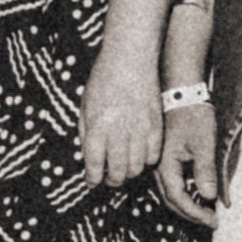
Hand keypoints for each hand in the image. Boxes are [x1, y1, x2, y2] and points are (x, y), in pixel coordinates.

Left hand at [78, 51, 160, 189]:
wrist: (130, 59)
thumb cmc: (103, 81)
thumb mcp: (85, 105)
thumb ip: (85, 133)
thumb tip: (88, 158)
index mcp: (97, 125)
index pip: (94, 164)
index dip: (93, 178)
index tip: (92, 182)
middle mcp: (118, 130)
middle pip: (118, 172)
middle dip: (112, 181)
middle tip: (110, 179)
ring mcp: (139, 128)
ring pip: (137, 167)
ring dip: (129, 173)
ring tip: (125, 169)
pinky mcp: (156, 125)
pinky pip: (153, 155)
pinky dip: (147, 161)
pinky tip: (140, 157)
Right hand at [153, 98, 220, 228]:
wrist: (181, 93)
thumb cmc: (193, 115)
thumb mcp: (203, 143)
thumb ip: (205, 171)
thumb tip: (207, 197)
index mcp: (165, 166)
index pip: (179, 200)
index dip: (196, 214)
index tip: (214, 221)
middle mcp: (157, 168)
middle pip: (171, 201)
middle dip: (191, 214)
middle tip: (211, 221)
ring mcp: (158, 164)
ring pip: (170, 193)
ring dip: (186, 205)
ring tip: (205, 212)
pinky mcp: (164, 158)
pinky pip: (171, 183)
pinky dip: (184, 193)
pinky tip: (197, 193)